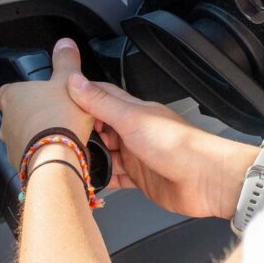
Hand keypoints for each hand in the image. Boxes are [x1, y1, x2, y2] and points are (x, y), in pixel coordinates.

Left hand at [0, 38, 94, 167]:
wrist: (57, 158)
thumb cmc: (60, 118)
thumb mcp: (68, 81)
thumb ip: (66, 61)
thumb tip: (65, 43)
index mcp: (13, 96)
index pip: (7, 90)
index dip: (22, 91)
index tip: (37, 93)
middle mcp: (5, 120)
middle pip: (15, 113)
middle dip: (32, 114)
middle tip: (55, 113)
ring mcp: (11, 143)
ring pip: (22, 135)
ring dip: (35, 134)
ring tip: (59, 134)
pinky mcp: (19, 163)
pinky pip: (29, 154)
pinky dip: (40, 152)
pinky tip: (57, 150)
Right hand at [66, 71, 258, 218]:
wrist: (206, 180)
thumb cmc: (179, 145)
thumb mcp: (132, 119)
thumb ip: (102, 103)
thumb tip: (76, 81)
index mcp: (133, 110)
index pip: (100, 97)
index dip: (78, 98)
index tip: (56, 104)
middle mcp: (134, 131)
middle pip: (99, 128)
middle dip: (80, 133)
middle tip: (57, 140)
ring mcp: (137, 155)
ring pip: (105, 154)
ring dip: (90, 159)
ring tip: (69, 162)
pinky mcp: (140, 178)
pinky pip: (115, 178)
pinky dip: (102, 179)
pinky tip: (90, 181)